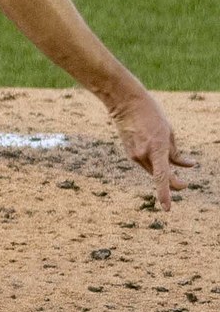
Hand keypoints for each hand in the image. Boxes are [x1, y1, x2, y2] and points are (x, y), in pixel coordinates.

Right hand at [110, 93, 195, 210]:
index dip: (165, 194)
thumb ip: (176, 152)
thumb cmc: (150, 114)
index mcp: (157, 148)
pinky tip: (151, 143)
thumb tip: (187, 166)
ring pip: (153, 169)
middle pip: (161, 176)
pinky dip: (152, 160)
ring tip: (162, 145)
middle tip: (184, 183)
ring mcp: (134, 155)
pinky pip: (145, 162)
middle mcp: (143, 155)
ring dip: (162, 167)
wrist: (125, 103)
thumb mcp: (168, 131)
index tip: (167, 208)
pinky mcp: (129, 152)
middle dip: (173, 182)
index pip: (162, 177)